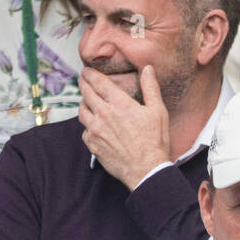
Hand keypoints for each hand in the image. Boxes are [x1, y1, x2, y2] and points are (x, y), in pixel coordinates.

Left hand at [78, 64, 170, 191]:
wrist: (147, 170)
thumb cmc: (155, 142)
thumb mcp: (158, 112)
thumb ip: (151, 88)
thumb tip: (148, 69)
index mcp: (119, 103)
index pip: (97, 81)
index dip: (90, 74)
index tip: (87, 71)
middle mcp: (103, 113)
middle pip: (85, 92)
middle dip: (83, 84)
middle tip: (83, 81)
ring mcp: (95, 129)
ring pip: (81, 110)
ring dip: (84, 104)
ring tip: (88, 103)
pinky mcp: (92, 144)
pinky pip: (85, 131)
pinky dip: (88, 126)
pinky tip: (95, 127)